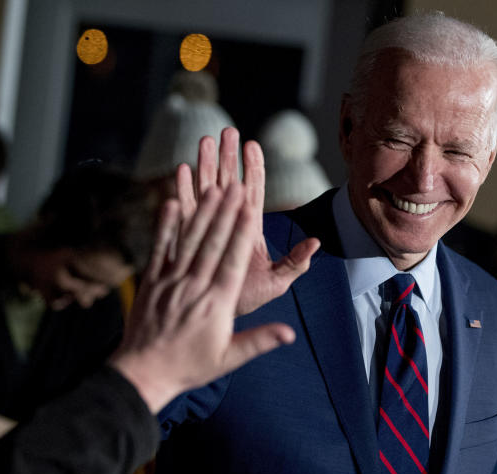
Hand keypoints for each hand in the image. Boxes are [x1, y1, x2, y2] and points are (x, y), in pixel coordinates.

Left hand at [109, 182, 295, 413]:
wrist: (143, 373)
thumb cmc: (189, 367)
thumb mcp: (229, 359)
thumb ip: (260, 341)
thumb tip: (289, 334)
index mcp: (216, 304)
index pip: (232, 261)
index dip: (241, 233)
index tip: (250, 209)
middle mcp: (193, 288)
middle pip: (212, 244)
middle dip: (225, 213)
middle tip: (235, 185)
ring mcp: (169, 283)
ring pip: (188, 241)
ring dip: (202, 212)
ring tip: (213, 187)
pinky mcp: (150, 282)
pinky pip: (159, 248)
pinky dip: (166, 225)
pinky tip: (172, 201)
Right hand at [175, 128, 319, 315]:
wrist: (217, 319)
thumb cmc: (249, 299)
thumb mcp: (277, 283)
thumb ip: (295, 262)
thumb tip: (316, 242)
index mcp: (250, 229)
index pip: (253, 193)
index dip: (252, 169)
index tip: (252, 144)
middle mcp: (228, 223)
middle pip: (228, 184)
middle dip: (227, 157)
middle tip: (226, 131)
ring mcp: (207, 228)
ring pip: (205, 191)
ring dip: (204, 166)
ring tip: (203, 141)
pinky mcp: (187, 239)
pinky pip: (184, 211)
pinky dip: (182, 191)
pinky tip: (181, 171)